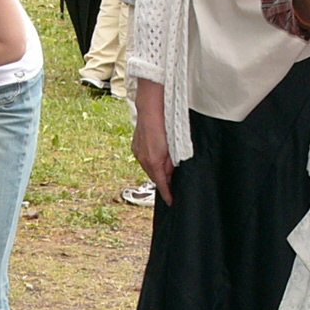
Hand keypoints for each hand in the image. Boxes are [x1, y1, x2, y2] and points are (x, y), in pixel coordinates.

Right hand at [132, 79, 173, 204]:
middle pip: (155, 177)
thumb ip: (171, 163)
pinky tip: (157, 156)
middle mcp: (143, 160)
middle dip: (164, 180)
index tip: (171, 201)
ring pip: (149, 168)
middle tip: (173, 180)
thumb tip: (170, 173)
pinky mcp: (135, 147)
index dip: (167, 194)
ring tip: (167, 163)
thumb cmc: (165, 125)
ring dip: (157, 169)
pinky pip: (144, 160)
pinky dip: (151, 162)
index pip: (161, 184)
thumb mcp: (174, 148)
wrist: (151, 109)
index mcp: (154, 162)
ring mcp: (137, 153)